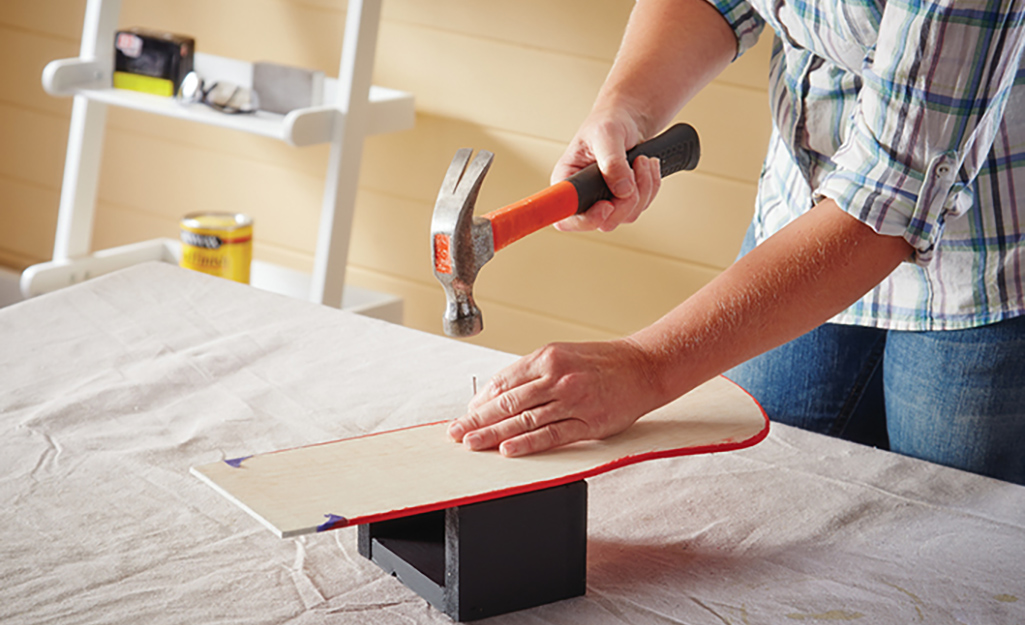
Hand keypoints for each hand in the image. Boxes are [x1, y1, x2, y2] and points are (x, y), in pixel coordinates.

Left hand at [447, 339, 665, 456]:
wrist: (644, 366)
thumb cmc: (602, 363)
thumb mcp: (563, 355)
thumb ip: (531, 374)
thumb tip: (498, 394)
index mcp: (547, 358)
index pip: (503, 382)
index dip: (480, 402)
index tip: (465, 415)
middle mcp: (557, 377)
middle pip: (508, 402)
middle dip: (478, 420)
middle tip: (456, 433)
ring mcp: (573, 400)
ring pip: (525, 420)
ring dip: (494, 434)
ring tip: (473, 445)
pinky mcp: (589, 422)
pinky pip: (552, 435)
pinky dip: (528, 443)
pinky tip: (509, 450)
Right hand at [550, 112, 662, 232]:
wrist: (626, 122)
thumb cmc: (607, 123)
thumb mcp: (607, 134)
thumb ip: (612, 161)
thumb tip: (622, 190)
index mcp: (567, 181)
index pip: (566, 217)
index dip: (586, 219)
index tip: (606, 205)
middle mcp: (583, 197)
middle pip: (604, 222)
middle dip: (627, 199)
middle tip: (636, 168)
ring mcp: (604, 202)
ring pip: (627, 216)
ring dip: (644, 188)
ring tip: (643, 161)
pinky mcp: (623, 202)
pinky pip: (641, 206)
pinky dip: (651, 186)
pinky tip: (647, 167)